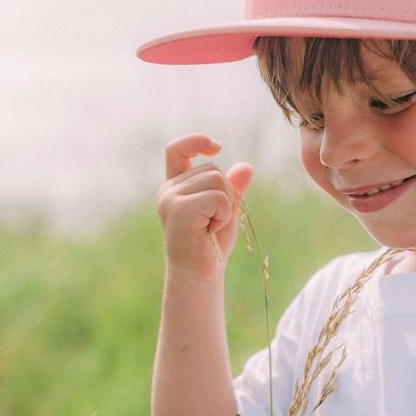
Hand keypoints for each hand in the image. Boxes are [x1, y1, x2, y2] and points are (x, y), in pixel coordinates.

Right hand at [157, 134, 253, 278]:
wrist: (200, 274)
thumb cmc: (211, 246)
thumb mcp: (225, 211)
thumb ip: (232, 188)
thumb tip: (246, 167)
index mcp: (176, 187)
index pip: (177, 150)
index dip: (196, 141)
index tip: (217, 147)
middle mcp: (168, 190)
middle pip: (212, 168)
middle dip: (226, 193)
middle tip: (214, 221)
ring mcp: (171, 198)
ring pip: (217, 180)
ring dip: (225, 205)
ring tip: (211, 226)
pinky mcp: (179, 209)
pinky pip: (217, 197)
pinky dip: (223, 214)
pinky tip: (211, 230)